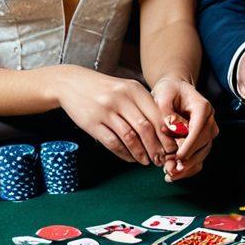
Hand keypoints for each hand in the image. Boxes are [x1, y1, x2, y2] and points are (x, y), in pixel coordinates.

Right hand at [55, 67, 178, 165]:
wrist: (72, 83)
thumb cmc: (105, 89)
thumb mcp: (126, 89)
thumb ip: (144, 105)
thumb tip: (165, 130)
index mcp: (134, 89)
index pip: (156, 115)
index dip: (166, 134)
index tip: (172, 147)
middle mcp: (121, 98)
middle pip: (145, 128)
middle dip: (156, 147)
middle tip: (161, 159)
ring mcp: (106, 111)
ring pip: (130, 137)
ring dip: (141, 153)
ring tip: (147, 161)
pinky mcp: (92, 123)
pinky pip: (112, 143)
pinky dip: (124, 154)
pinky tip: (131, 158)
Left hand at [151, 77, 218, 181]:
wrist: (175, 91)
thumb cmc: (169, 91)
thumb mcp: (163, 95)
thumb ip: (166, 111)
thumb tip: (171, 129)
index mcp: (203, 107)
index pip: (199, 128)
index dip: (190, 144)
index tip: (178, 156)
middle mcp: (209, 120)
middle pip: (204, 144)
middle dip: (187, 158)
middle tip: (170, 168)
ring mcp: (207, 132)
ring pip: (202, 154)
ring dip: (187, 167)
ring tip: (169, 174)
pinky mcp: (202, 142)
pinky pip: (198, 158)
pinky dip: (187, 169)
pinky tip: (172, 175)